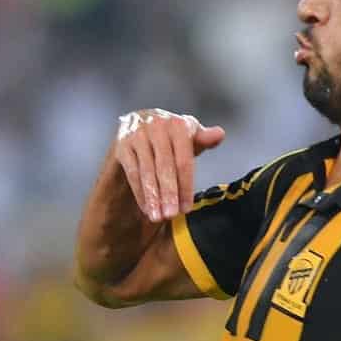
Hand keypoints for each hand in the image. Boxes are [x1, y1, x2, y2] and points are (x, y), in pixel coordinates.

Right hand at [114, 109, 226, 224]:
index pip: (184, 160)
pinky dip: (139, 191)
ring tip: (157, 216)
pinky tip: (146, 207)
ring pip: (146, 171)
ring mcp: (137, 134)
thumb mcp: (188, 139)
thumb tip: (219, 134)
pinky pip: (132, 171)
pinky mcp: (121, 144)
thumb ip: (203, 140)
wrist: (139, 125)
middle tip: (171, 215)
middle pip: (165, 166)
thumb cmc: (170, 138)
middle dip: (168, 194)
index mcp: (178, 124)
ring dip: (152, 196)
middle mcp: (157, 125)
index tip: (187, 209)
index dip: (186, 186)